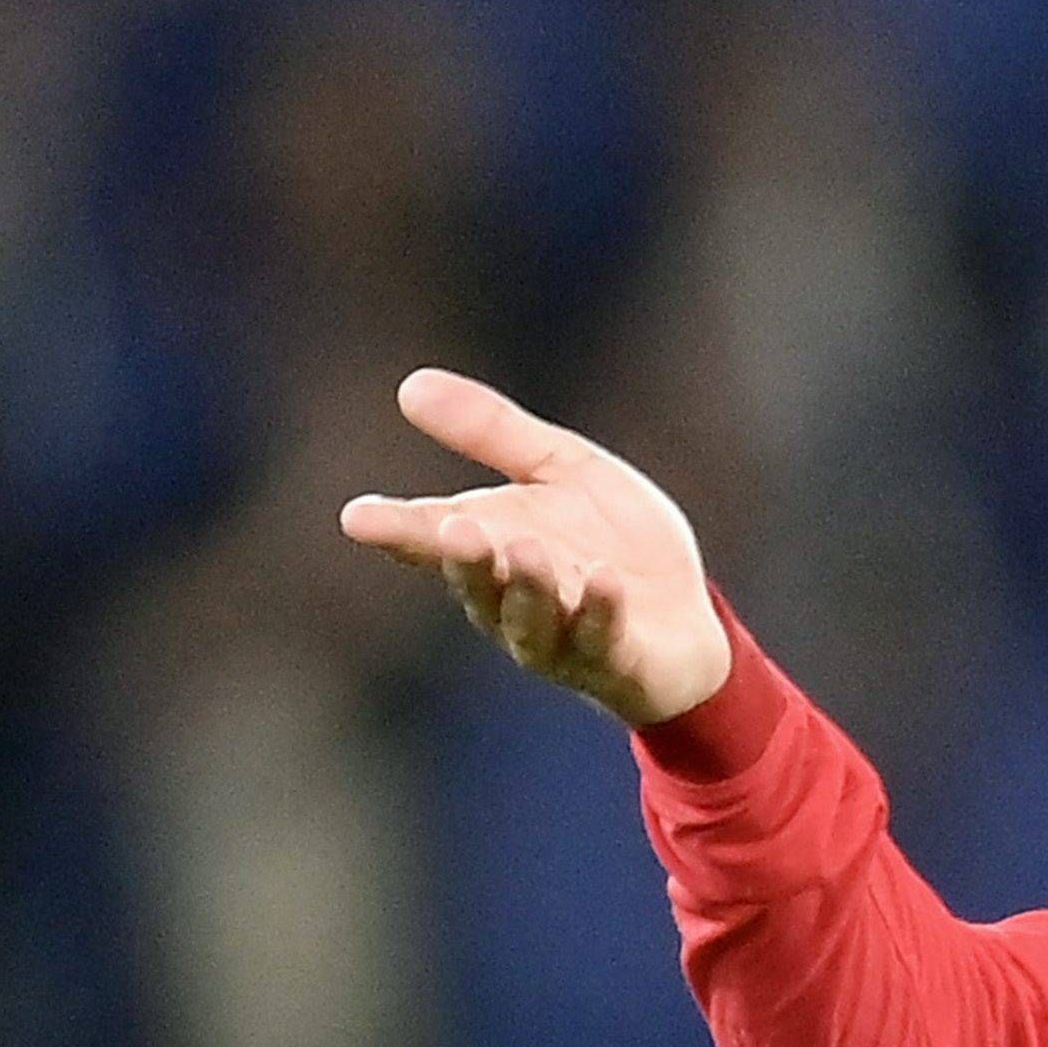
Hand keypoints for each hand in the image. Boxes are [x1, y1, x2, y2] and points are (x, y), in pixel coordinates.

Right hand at [338, 368, 731, 726]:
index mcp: (491, 546)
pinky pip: (600, 638)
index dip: (395, 530)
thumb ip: (493, 434)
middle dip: (463, 559)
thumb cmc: (613, 542)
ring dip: (527, 587)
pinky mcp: (614, 660)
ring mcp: (560, 636)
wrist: (689, 618)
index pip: (431, 538)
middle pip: (476, 582)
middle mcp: (512, 599)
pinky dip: (599, 610)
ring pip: (530, 618)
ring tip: (525, 550)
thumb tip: (410, 386)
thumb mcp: (563, 470)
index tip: (358, 518)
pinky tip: (604, 580)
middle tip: (450, 530)